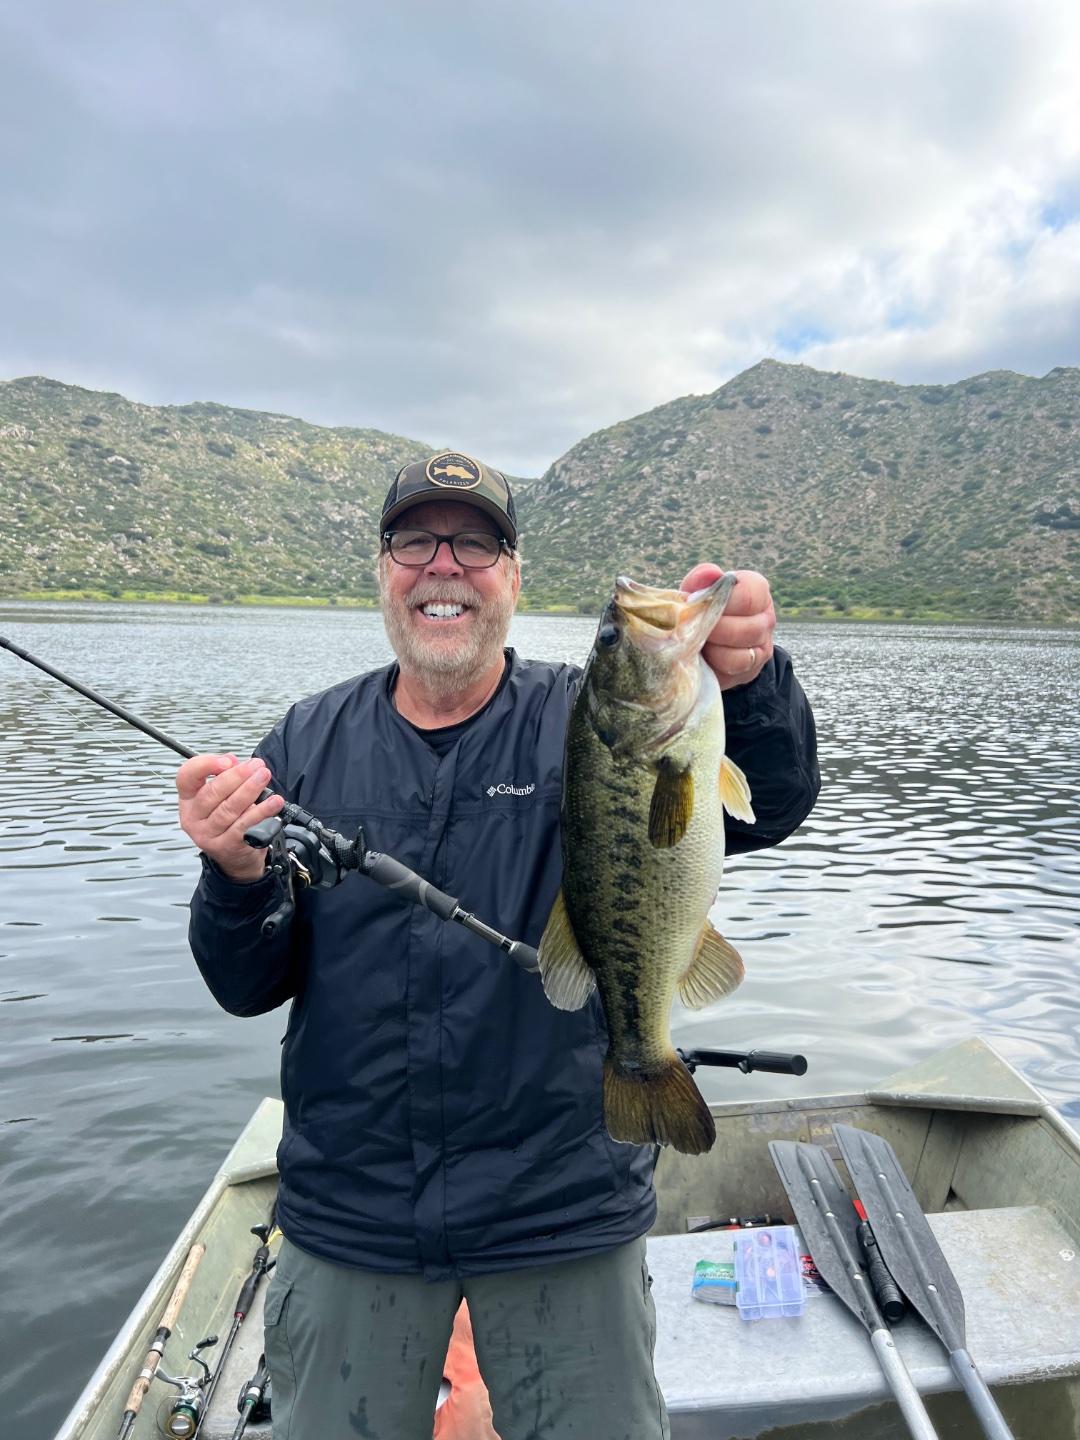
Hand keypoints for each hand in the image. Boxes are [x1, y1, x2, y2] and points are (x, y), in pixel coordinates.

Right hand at [176, 753, 284, 881]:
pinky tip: (273, 802)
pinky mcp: (226, 846)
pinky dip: (260, 812)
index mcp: (188, 800)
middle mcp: (193, 818)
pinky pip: (244, 826)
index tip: (227, 761)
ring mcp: (208, 835)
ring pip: (229, 809)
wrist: (236, 855)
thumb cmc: (229, 819)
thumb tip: (233, 761)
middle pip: (212, 792)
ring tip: (264, 778)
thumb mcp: (222, 796)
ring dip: (250, 790)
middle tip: (256, 766)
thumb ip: (225, 775)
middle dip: (237, 776)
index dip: (205, 765)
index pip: (186, 777)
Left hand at [680, 564, 775, 691]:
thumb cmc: (704, 607)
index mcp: (757, 590)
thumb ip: (701, 579)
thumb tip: (709, 574)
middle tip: (693, 628)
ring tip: (698, 642)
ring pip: (741, 654)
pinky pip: (735, 670)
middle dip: (714, 630)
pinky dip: (715, 664)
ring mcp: (763, 645)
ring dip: (713, 649)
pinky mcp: (753, 667)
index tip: (696, 604)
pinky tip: (704, 656)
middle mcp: (766, 617)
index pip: (748, 596)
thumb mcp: (698, 589)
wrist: (708, 638)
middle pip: (746, 629)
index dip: (720, 603)